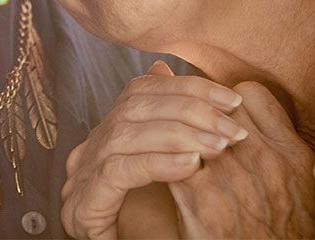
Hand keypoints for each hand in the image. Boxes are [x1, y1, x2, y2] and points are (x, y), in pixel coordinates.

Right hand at [62, 61, 249, 239]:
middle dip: (190, 110)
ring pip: (125, 134)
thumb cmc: (162, 227)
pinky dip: (157, 163)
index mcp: (110, 136)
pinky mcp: (82, 205)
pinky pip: (118, 171)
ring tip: (219, 145)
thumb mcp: (179, 173)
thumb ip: (185, 134)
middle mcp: (90, 150)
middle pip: (133, 106)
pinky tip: (191, 165)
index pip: (142, 91)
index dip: (187, 88)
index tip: (232, 101)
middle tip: (232, 128)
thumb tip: (193, 88)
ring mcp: (81, 177)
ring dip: (179, 135)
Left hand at [163, 80, 314, 238]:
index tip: (221, 113)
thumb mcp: (304, 186)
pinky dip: (165, 162)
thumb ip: (286, 145)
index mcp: (290, 151)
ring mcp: (229, 179)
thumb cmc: (290, 232)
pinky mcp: (201, 203)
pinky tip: (164, 169)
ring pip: (189, 129)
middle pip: (215, 108)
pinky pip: (172, 163)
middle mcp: (261, 159)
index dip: (231, 100)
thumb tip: (267, 117)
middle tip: (191, 124)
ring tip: (173, 143)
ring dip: (179, 134)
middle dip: (200, 113)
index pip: (250, 94)